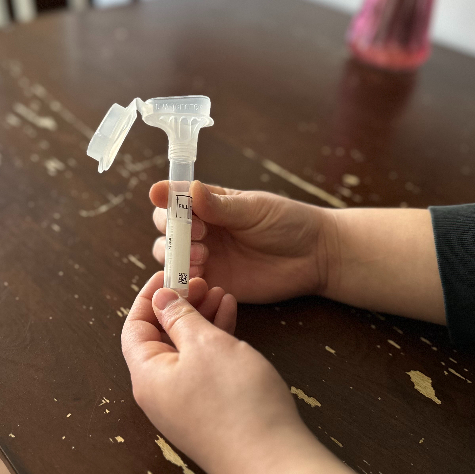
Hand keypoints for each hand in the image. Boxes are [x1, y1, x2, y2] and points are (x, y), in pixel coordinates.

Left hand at [122, 272, 375, 473]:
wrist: (272, 460)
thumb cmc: (237, 404)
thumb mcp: (206, 345)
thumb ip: (180, 318)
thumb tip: (160, 300)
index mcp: (147, 375)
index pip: (134, 325)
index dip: (149, 296)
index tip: (170, 273)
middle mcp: (160, 391)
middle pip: (160, 336)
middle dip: (179, 304)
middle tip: (200, 280)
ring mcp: (184, 402)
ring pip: (185, 349)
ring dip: (200, 319)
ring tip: (222, 293)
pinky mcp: (208, 409)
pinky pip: (203, 366)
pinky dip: (214, 340)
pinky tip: (231, 319)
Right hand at [150, 181, 332, 302]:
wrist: (315, 257)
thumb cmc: (288, 223)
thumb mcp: (254, 209)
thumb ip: (221, 205)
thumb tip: (191, 189)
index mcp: (210, 205)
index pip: (176, 199)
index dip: (166, 197)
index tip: (160, 196)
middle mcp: (202, 231)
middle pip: (166, 229)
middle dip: (173, 231)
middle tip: (199, 234)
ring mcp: (206, 258)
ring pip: (170, 257)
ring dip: (177, 256)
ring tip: (203, 256)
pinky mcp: (213, 283)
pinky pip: (186, 284)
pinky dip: (185, 281)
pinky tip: (203, 277)